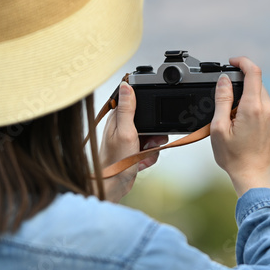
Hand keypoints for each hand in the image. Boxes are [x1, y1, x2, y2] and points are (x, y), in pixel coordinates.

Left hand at [98, 82, 166, 202]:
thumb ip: (128, 109)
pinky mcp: (135, 149)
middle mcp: (123, 126)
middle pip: (150, 120)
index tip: (150, 122)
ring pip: (153, 135)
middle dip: (154, 133)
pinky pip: (151, 148)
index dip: (148, 109)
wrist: (115, 185)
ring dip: (152, 147)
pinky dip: (150, 155)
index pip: (137, 102)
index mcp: (118, 117)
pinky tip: (142, 161)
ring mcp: (130, 138)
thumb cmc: (116, 160)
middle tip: (148, 142)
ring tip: (143, 154)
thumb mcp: (125, 131)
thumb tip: (126, 85)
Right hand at [210, 57, 269, 197]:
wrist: (255, 176)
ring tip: (230, 114)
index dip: (242, 62)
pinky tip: (239, 121)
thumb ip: (222, 100)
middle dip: (240, 82)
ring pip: (259, 93)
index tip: (231, 62)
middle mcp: (268, 108)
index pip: (253, 72)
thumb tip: (224, 80)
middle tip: (224, 96)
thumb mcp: (219, 127)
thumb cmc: (235, 157)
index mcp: (254, 107)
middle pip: (256, 81)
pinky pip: (262, 104)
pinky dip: (250, 104)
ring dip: (245, 94)